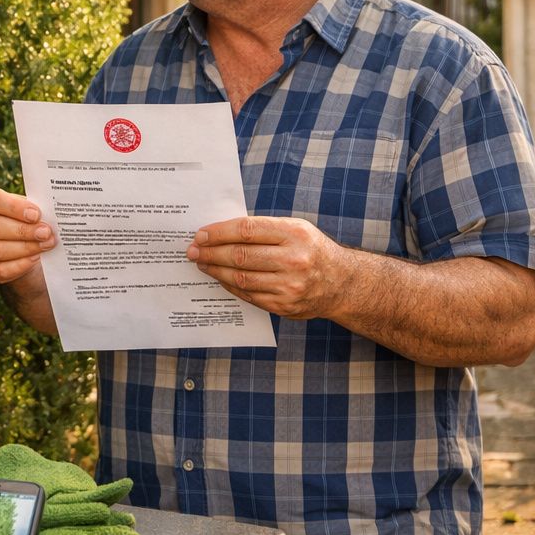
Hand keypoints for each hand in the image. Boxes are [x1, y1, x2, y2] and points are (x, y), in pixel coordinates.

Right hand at [0, 187, 54, 286]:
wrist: (20, 245)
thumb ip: (33, 211)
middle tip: (45, 232)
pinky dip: (20, 265)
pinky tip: (35, 258)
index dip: (14, 207)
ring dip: (25, 248)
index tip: (36, 214)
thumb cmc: (24, 220)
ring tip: (46, 244)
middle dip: (22, 231)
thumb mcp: (26, 209)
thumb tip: (50, 215)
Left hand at [185, 215, 345, 319]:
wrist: (341, 283)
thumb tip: (219, 232)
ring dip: (215, 270)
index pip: (246, 230)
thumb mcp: (296, 229)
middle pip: (240, 255)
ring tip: (202, 263)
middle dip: (210, 252)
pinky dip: (229, 285)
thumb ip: (263, 229)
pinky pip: (248, 294)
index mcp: (295, 234)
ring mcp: (289, 286)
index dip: (218, 232)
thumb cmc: (311, 250)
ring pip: (240, 277)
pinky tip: (219, 277)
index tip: (200, 234)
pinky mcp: (284, 305)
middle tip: (192, 251)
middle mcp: (294, 260)